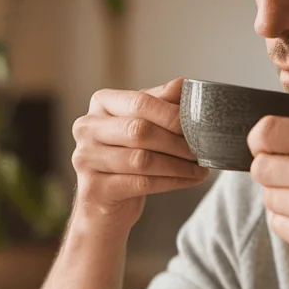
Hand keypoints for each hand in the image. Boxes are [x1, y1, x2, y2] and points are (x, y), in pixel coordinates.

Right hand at [71, 78, 208, 232]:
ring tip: (200, 168)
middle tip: (203, 149)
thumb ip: (159, 103)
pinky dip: (171, 182)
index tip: (199, 124)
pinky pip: (141, 183)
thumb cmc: (126, 157)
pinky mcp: (94, 188)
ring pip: (141, 160)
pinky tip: (189, 180)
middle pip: (139, 130)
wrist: (103, 204)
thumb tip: (185, 84)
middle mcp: (87, 128)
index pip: (140, 102)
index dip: (173, 114)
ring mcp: (85, 158)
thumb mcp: (140, 124)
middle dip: (177, 142)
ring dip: (178, 165)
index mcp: (101, 104)